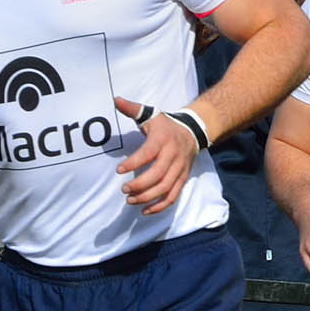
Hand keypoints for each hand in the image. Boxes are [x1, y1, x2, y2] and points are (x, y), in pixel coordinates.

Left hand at [115, 97, 198, 215]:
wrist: (194, 132)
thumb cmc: (166, 125)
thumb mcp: (152, 115)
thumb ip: (133, 109)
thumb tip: (115, 99)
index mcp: (163, 140)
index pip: (148, 153)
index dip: (134, 163)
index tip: (119, 170)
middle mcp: (173, 156)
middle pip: (158, 175)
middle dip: (140, 185)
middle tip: (124, 190)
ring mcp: (179, 169)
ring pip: (166, 188)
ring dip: (148, 197)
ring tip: (130, 201)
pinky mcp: (182, 178)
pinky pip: (173, 196)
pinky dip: (160, 206)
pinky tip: (145, 211)